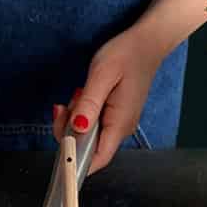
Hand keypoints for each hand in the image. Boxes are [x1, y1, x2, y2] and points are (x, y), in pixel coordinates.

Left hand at [55, 24, 165, 171]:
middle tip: (63, 107)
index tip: (60, 152)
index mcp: (119, 124)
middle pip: (88, 149)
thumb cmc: (127, 55)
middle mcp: (120, 130)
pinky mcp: (114, 117)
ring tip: (79, 94)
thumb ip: (89, 103)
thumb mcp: (102, 75)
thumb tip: (77, 127)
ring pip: (88, 136)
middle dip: (69, 132)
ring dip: (74, 120)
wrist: (146, 44)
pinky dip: (82, 114)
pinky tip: (84, 96)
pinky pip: (93, 125)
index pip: (97, 159)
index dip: (77, 162)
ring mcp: (118, 125)